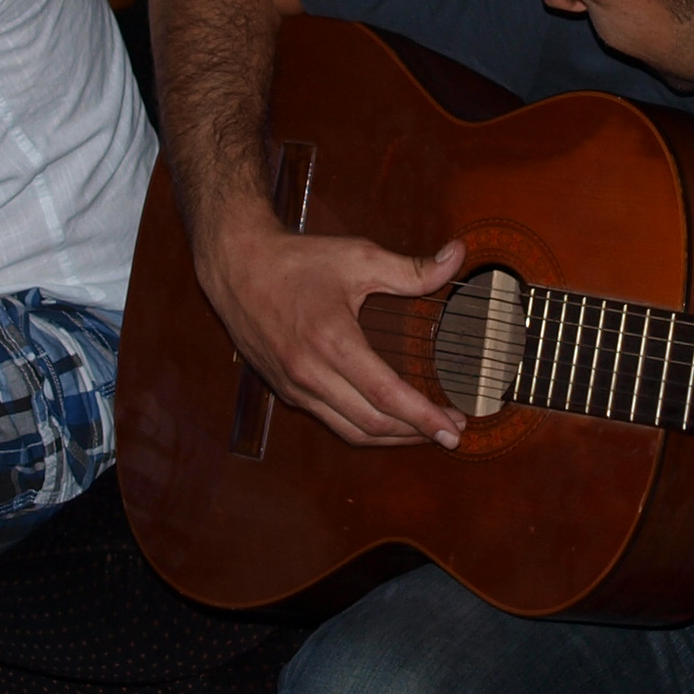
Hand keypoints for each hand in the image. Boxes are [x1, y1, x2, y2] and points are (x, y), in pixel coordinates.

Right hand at [202, 217, 470, 447]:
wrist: (237, 266)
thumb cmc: (297, 260)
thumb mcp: (358, 256)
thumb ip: (412, 268)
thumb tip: (456, 257)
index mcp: (332, 341)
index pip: (386, 395)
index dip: (424, 417)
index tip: (454, 428)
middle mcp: (310, 373)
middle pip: (372, 424)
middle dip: (417, 433)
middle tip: (451, 431)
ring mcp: (295, 387)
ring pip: (351, 431)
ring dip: (392, 437)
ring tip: (425, 430)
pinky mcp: (286, 390)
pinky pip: (331, 421)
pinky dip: (364, 427)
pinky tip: (386, 418)